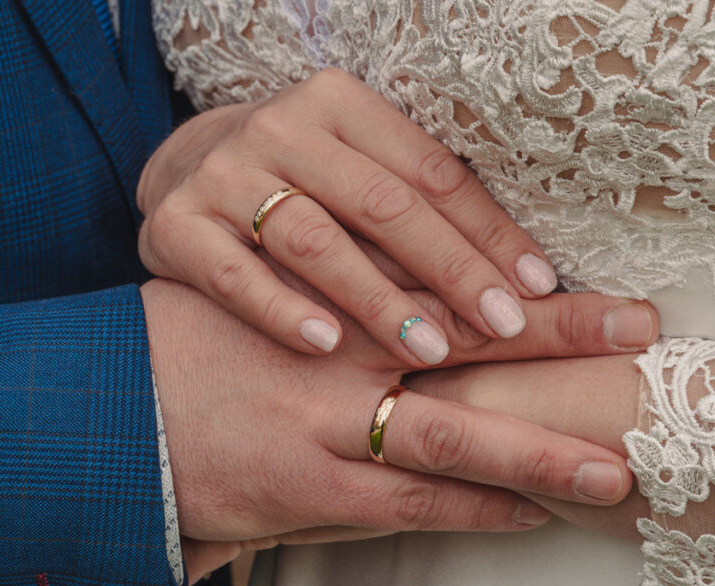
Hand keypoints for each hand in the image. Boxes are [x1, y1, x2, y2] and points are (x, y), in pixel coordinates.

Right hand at [138, 68, 564, 365]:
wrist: (182, 174)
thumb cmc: (299, 186)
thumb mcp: (355, 174)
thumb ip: (416, 209)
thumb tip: (520, 276)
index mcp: (339, 105)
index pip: (429, 170)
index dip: (488, 230)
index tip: (537, 287)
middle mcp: (280, 129)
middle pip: (380, 204)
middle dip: (450, 270)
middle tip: (503, 327)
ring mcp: (222, 176)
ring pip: (314, 241)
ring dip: (377, 300)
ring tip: (431, 350)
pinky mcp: (177, 227)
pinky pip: (236, 275)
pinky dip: (284, 310)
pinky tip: (327, 345)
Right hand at [141, 277, 655, 582]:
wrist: (107, 411)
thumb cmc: (183, 349)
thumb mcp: (256, 299)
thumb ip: (326, 295)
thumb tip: (399, 291)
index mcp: (327, 305)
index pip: (447, 288)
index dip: (526, 296)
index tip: (601, 299)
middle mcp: (335, 361)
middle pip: (464, 348)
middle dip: (557, 347)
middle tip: (636, 342)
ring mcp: (320, 431)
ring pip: (444, 441)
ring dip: (531, 456)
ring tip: (609, 472)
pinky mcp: (299, 492)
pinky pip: (399, 507)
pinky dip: (465, 511)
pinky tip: (519, 514)